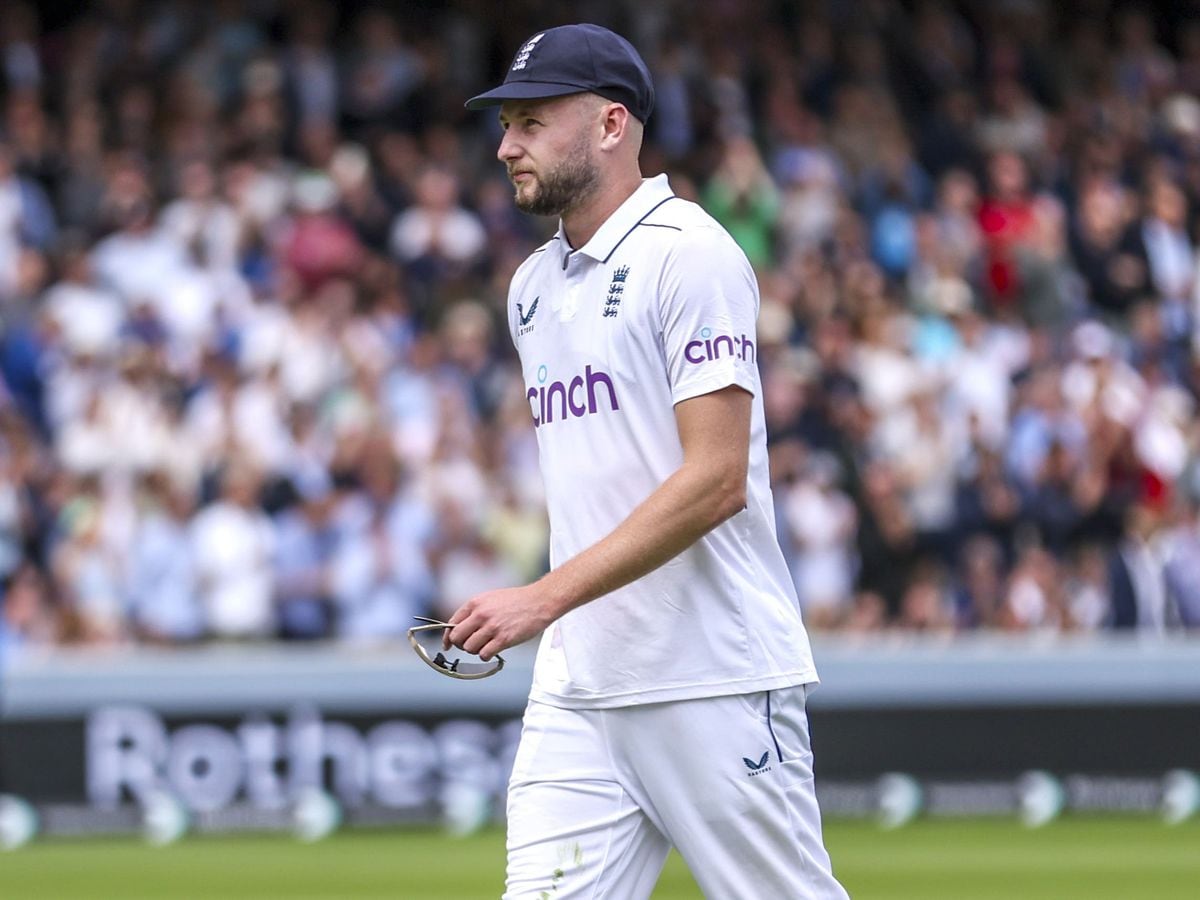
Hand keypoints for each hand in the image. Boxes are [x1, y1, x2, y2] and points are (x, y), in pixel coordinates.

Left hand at [444, 583, 559, 661]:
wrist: (539, 601)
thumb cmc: (517, 600)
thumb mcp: (491, 598)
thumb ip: (475, 611)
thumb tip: (460, 628)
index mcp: (475, 603)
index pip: (452, 624)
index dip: (448, 637)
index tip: (448, 645)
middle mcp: (480, 615)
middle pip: (457, 638)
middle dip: (461, 645)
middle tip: (471, 645)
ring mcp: (491, 627)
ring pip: (469, 648)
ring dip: (475, 651)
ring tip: (486, 646)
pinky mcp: (503, 639)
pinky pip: (484, 655)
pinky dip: (486, 655)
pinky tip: (493, 650)